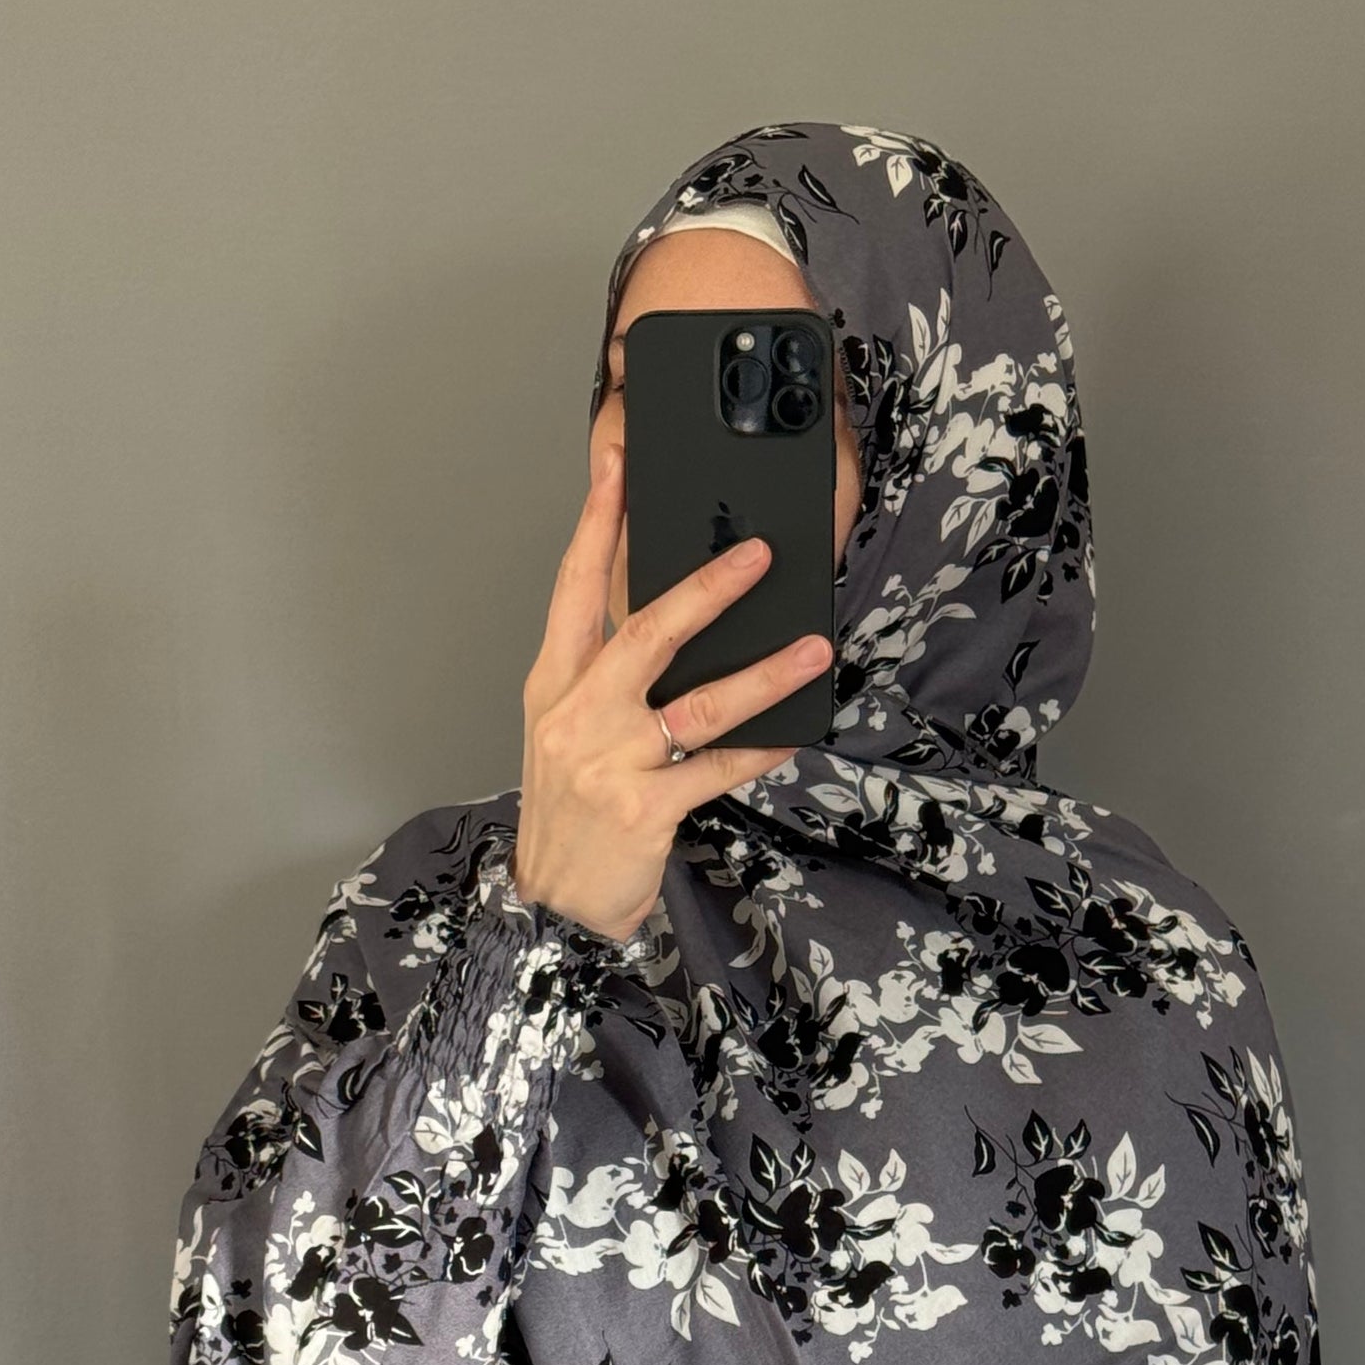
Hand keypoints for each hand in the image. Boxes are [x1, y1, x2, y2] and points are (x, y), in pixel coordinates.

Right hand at [513, 440, 831, 943]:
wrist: (552, 900)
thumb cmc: (568, 811)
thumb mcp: (566, 731)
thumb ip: (605, 674)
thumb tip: (675, 617)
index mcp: (554, 683)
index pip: (573, 586)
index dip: (596, 521)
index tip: (618, 464)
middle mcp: (579, 714)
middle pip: (646, 631)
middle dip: (706, 587)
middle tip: (757, 554)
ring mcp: (610, 762)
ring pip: (699, 702)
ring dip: (765, 672)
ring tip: (812, 649)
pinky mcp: (644, 808)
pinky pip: (718, 768)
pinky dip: (760, 748)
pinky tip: (793, 730)